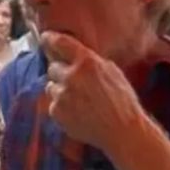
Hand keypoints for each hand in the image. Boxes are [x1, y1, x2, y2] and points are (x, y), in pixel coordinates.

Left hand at [42, 31, 145, 150]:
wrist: (122, 131)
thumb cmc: (123, 101)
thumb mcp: (113, 72)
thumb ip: (92, 62)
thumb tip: (75, 55)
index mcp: (87, 62)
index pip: (60, 42)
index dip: (50, 39)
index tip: (46, 39)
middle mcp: (71, 76)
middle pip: (53, 68)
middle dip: (62, 74)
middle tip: (77, 84)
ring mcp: (61, 95)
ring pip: (51, 87)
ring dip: (61, 91)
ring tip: (81, 102)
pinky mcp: (56, 112)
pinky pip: (53, 105)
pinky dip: (62, 108)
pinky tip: (79, 113)